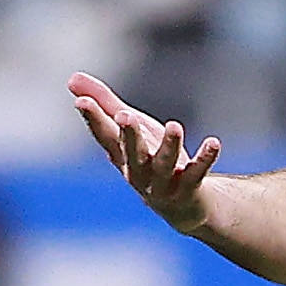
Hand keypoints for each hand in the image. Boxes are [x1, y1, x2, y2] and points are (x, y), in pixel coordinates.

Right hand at [71, 72, 221, 232]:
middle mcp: (138, 171)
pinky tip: (213, 142)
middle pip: (131, 153)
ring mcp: (163, 183)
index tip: (82, 101)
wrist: (182, 207)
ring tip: (174, 126)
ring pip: (163, 165)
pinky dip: (204, 159)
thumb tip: (71, 78)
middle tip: (125, 116)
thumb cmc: (151, 159)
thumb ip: (105, 103)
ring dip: (168, 146)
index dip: (93, 119)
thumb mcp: (130, 129)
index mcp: (121, 155)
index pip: (104, 135)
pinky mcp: (189, 189)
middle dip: (128, 135)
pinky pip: (196, 174)